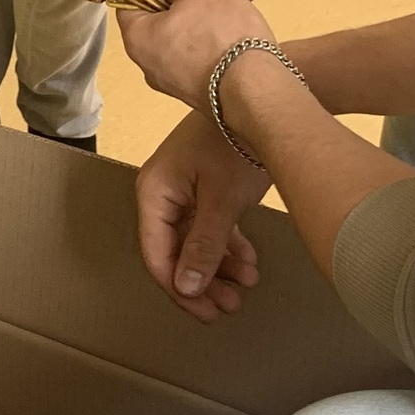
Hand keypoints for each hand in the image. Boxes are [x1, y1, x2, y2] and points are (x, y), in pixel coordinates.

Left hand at [118, 0, 270, 107]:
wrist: (257, 92)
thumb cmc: (219, 34)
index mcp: (139, 39)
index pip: (133, 1)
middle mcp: (152, 64)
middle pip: (167, 16)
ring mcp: (179, 81)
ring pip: (194, 32)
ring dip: (220, 7)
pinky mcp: (205, 90)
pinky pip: (208, 54)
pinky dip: (225, 35)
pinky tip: (251, 22)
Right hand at [136, 112, 267, 318]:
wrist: (260, 102)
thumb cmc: (235, 148)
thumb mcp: (220, 203)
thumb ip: (203, 247)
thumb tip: (185, 289)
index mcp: (154, 193)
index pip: (158, 254)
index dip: (180, 289)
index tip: (206, 313)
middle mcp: (162, 192)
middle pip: (175, 250)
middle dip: (204, 281)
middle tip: (230, 306)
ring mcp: (184, 187)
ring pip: (195, 239)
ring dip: (220, 265)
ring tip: (247, 286)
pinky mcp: (205, 184)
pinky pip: (209, 224)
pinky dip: (227, 244)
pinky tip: (248, 262)